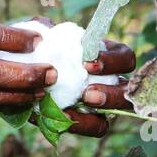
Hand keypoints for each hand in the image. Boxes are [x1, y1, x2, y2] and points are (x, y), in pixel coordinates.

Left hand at [23, 16, 134, 137]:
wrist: (27, 78)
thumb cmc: (42, 51)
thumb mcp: (42, 37)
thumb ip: (45, 28)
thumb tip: (47, 29)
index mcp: (108, 55)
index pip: (125, 57)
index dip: (112, 61)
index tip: (87, 64)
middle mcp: (112, 80)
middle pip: (128, 89)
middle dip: (112, 93)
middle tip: (87, 94)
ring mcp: (104, 102)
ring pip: (118, 111)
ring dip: (102, 110)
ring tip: (80, 107)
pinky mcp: (92, 120)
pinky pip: (97, 127)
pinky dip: (83, 124)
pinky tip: (63, 117)